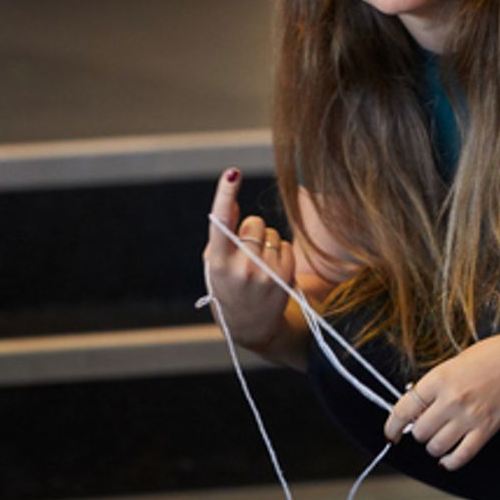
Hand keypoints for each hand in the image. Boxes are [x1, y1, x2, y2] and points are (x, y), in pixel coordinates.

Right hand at [202, 168, 296, 353]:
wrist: (251, 327)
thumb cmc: (227, 289)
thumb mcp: (214, 265)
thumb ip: (221, 233)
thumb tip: (229, 202)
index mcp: (217, 264)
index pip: (220, 223)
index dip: (225, 195)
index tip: (232, 173)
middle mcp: (241, 268)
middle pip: (253, 223)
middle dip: (251, 230)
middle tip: (244, 253)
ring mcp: (265, 273)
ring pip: (271, 233)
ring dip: (266, 243)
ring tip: (258, 267)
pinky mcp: (285, 276)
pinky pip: (285, 244)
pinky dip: (279, 252)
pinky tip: (271, 271)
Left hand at [382, 320, 499, 469]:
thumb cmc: (492, 355)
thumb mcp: (454, 363)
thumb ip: (434, 386)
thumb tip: (417, 409)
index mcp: (439, 379)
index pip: (404, 409)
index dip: (392, 426)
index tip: (391, 433)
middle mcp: (451, 400)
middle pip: (420, 432)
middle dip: (420, 433)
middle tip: (426, 427)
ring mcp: (469, 417)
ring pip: (437, 447)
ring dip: (435, 447)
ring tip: (441, 439)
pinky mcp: (486, 429)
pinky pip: (461, 456)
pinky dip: (450, 462)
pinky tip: (449, 458)